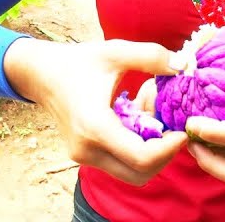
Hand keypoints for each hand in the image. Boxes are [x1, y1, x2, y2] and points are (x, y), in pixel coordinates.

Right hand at [4, 38, 188, 185]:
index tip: (182, 130)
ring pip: (131, 172)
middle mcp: (88, 149)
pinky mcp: (86, 156)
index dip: (169, 148)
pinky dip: (137, 148)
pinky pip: (120, 163)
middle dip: (164, 153)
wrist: (43, 74)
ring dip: (151, 151)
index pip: (141, 157)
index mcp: (95, 126)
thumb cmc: (79, 62)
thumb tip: (182, 66)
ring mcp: (85, 157)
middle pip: (140, 173)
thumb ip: (151, 56)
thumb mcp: (115, 52)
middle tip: (173, 127)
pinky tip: (139, 118)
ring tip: (153, 118)